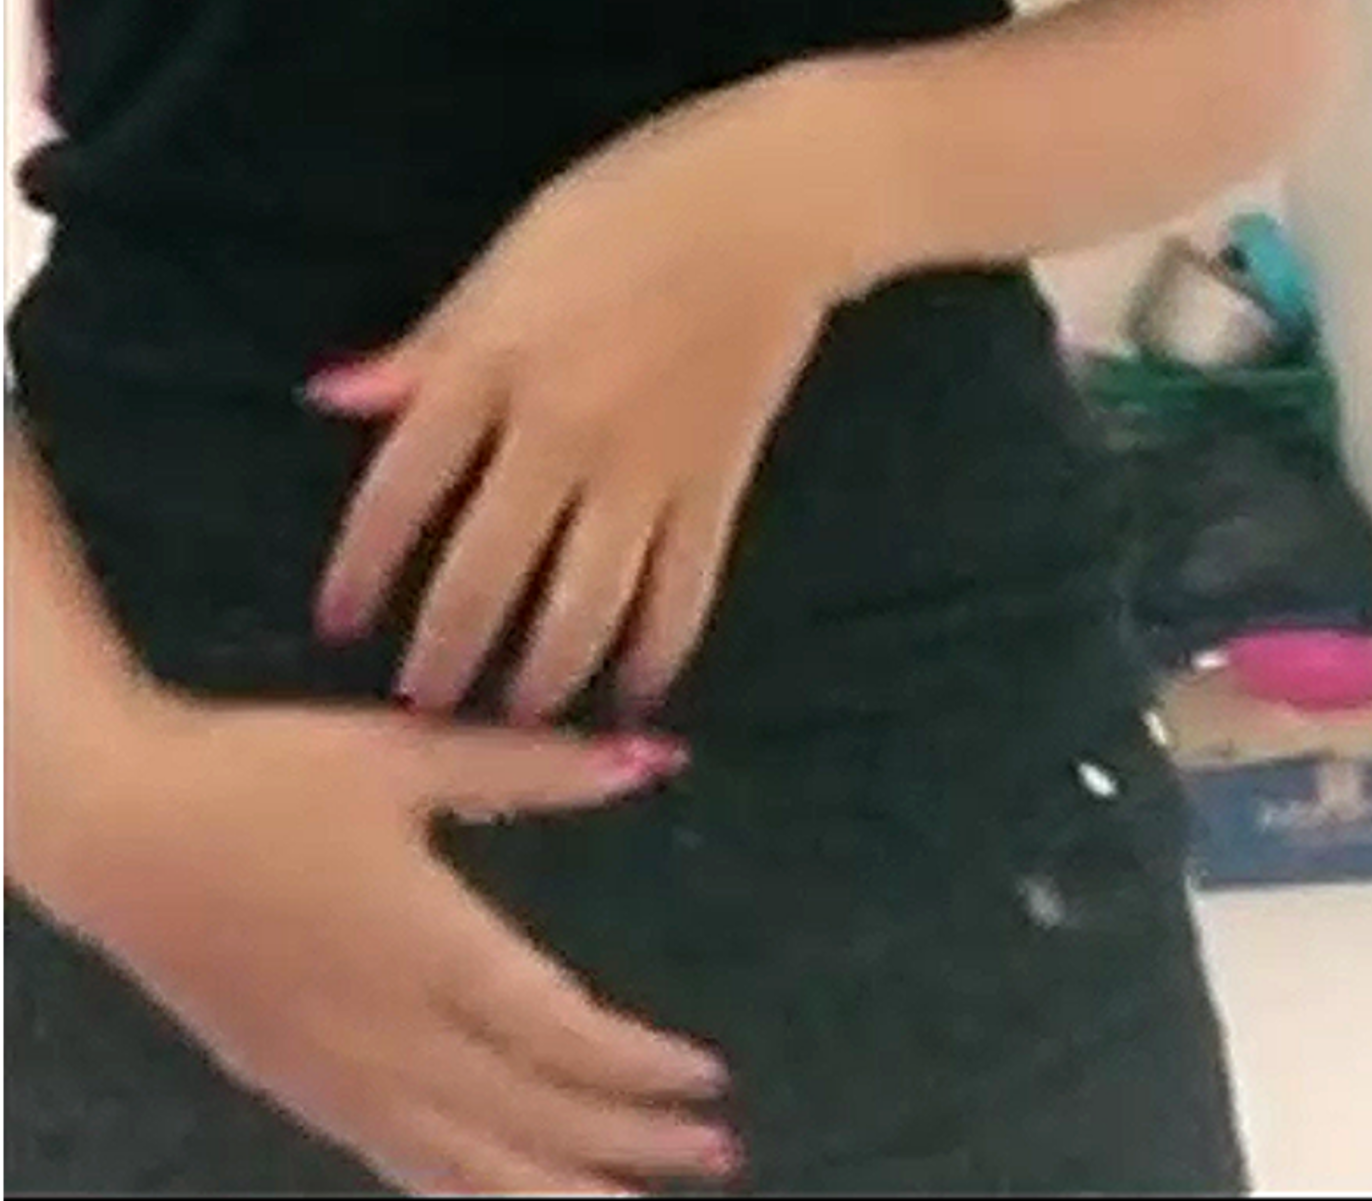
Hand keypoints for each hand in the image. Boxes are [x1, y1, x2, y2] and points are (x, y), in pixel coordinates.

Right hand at [49, 690, 737, 1197]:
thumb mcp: (406, 752)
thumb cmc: (264, 776)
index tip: (707, 1080)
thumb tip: (654, 757)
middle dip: (625, 1142)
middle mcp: (390, 1031)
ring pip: (465, 1163)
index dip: (639, 1068)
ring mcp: (338, 1074)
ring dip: (555, 1187)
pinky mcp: (297, 1086)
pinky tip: (498, 1195)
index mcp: (428, 945)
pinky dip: (462, 1189)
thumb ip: (533, 766)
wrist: (122, 830)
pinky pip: (397, 1162)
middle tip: (713, 1154)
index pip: (558, 1034)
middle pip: (528, 1113)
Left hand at [309, 74, 849, 720]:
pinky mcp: (717, 480)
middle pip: (483, 575)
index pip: (402, 487)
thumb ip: (433, 341)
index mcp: (495, 358)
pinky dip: (657, 654)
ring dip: (542, 675)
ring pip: (581, 606)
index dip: (361, 566)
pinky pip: (681, 592)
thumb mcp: (514, 251)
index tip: (338, 622)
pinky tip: (636, 695)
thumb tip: (334, 400)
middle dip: (443, 655)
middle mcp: (560, 426)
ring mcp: (644, 463)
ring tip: (516, 712)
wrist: (776, 200)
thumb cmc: (631, 202)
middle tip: (420, 700)